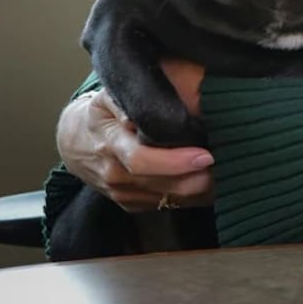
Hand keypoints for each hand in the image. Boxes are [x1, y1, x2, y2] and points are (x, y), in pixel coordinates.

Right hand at [55, 82, 212, 212]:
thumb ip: (127, 100)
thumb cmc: (100, 113)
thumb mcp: (107, 97)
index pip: (141, 159)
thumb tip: (140, 110)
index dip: (174, 161)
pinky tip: (211, 186)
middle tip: (227, 166)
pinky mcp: (130, 204)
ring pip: (165, 199)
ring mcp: (121, 193)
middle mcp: (115, 173)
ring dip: (198, 191)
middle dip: (196, 179)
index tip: (205, 154)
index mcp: (111, 143)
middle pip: (160, 184)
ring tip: (227, 175)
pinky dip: (190, 198)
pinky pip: (164, 206)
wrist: (75, 141)